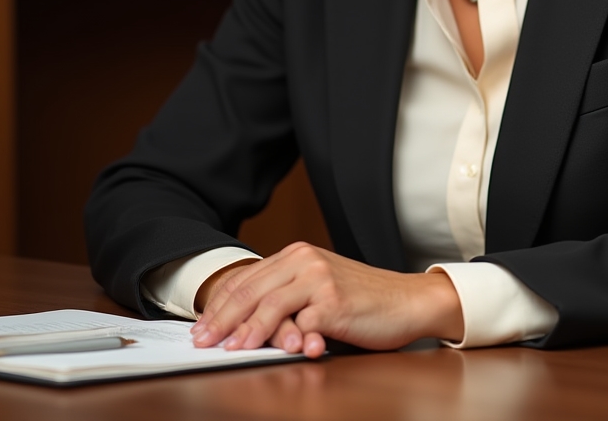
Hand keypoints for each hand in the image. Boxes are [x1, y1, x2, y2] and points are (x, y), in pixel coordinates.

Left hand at [190, 242, 463, 357]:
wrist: (406, 300)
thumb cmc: (362, 299)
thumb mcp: (319, 286)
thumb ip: (288, 292)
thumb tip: (243, 319)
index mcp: (298, 254)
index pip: (247, 277)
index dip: (219, 303)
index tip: (201, 326)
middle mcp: (306, 260)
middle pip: (251, 289)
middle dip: (221, 318)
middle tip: (202, 341)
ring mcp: (320, 279)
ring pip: (268, 304)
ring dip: (243, 330)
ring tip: (227, 349)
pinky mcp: (334, 303)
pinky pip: (298, 322)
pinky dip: (278, 339)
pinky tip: (265, 352)